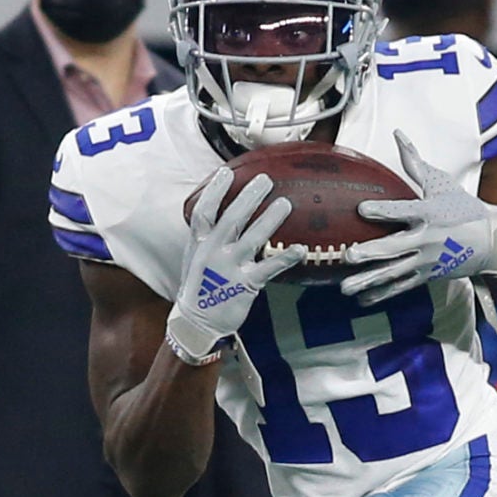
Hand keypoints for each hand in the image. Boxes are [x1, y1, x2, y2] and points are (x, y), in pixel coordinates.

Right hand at [169, 168, 295, 359]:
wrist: (196, 323)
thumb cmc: (200, 287)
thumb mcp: (196, 257)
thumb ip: (208, 236)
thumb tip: (223, 211)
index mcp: (200, 243)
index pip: (205, 211)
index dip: (215, 191)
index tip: (227, 172)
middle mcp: (213, 252)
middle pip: (232, 218)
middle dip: (249, 197)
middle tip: (265, 179)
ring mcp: (229, 268)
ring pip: (253, 238)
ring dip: (270, 219)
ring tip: (285, 203)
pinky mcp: (246, 284)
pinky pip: (269, 268)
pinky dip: (285, 257)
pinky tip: (301, 249)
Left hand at [344, 132, 496, 306]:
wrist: (492, 240)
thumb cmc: (463, 207)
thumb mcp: (441, 183)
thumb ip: (415, 162)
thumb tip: (398, 134)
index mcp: (429, 213)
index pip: (402, 211)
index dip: (382, 211)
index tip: (361, 209)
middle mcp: (426, 239)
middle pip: (395, 247)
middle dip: (371, 253)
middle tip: (348, 256)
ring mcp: (426, 260)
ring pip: (394, 272)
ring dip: (369, 281)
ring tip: (346, 288)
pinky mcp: (427, 275)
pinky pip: (401, 286)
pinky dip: (382, 293)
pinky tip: (362, 299)